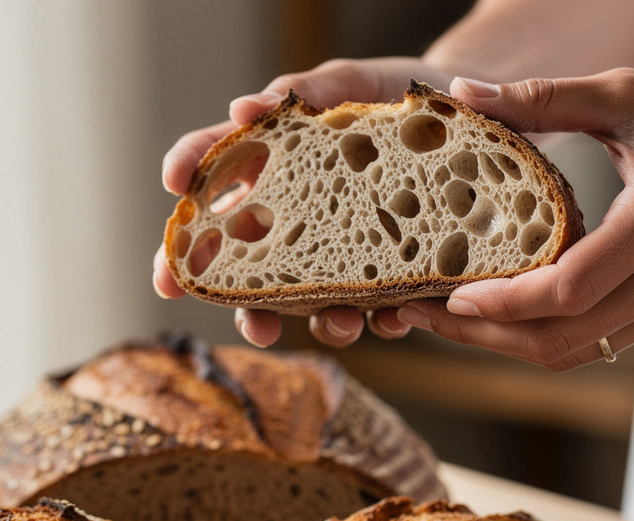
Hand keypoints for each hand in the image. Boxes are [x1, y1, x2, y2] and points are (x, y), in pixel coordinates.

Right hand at [154, 57, 453, 347]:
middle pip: (242, 267)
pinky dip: (385, 320)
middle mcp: (293, 225)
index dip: (186, 185)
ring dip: (319, 323)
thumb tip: (244, 108)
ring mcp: (335, 256)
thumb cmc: (392, 97)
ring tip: (342, 320)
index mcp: (272, 174)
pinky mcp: (383, 276)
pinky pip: (376, 312)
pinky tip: (397, 315)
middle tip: (233, 313)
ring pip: (308, 306)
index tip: (171, 185)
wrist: (462, 115)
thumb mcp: (353, 83)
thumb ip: (305, 92)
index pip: (213, 179)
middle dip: (231, 297)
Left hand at [395, 69, 633, 369]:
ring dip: (506, 344)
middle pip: (557, 339)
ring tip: (453, 319)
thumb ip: (545, 100)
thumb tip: (463, 93)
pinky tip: (505, 314)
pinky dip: (544, 336)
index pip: (565, 292)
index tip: (449, 297)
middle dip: (482, 336)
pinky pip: (597, 343)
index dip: (499, 305)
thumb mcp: (631, 97)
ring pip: (574, 352)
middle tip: (427, 316)